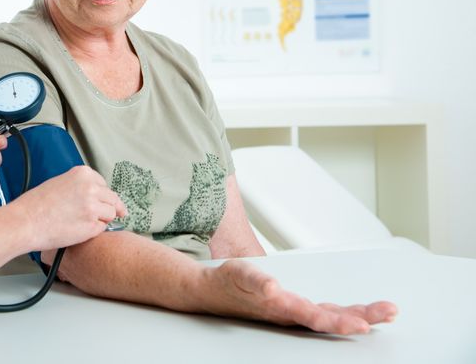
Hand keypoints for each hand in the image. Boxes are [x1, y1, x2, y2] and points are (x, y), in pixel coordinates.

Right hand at [12, 165, 126, 251]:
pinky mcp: (92, 226)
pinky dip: (94, 231)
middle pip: (112, 198)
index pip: (104, 184)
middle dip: (108, 207)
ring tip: (83, 222)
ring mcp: (93, 207)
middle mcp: (90, 188)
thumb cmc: (35, 206)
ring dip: (102, 219)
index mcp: (82, 174)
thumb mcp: (59, 183)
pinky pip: (102, 229)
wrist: (25, 222)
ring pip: (111, 214)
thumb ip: (79, 186)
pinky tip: (79, 230)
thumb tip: (93, 194)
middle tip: (103, 215)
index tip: (104, 200)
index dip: (102, 194)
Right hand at [195, 259, 397, 334]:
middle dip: (362, 317)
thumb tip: (273, 288)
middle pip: (332, 318)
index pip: (317, 317)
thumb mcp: (239, 275)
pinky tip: (358, 316)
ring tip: (383, 313)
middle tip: (389, 312)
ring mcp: (293, 312)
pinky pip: (324, 312)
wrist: (211, 292)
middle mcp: (292, 313)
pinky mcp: (292, 307)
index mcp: (282, 307)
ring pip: (331, 316)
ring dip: (358, 316)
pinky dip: (344, 313)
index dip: (341, 322)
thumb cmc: (227, 283)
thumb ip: (256, 281)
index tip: (363, 324)